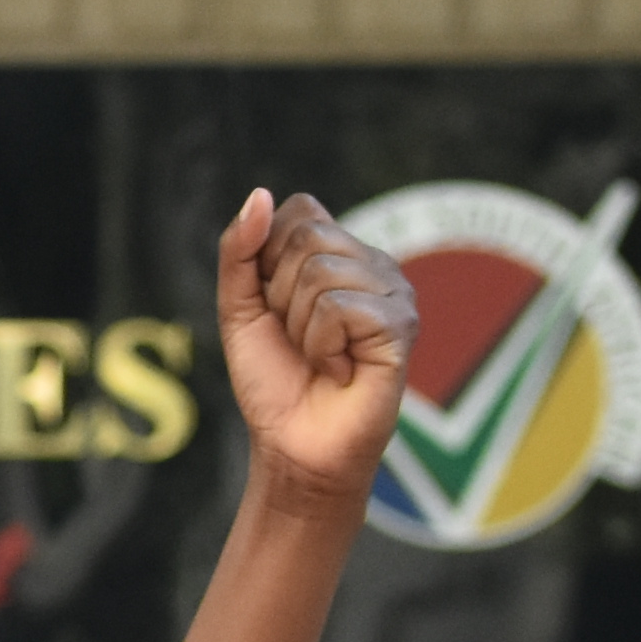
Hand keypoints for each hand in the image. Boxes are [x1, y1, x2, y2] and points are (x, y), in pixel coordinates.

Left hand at [215, 187, 417, 510]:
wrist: (293, 446)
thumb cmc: (273, 380)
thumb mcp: (240, 309)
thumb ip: (240, 251)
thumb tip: (260, 195)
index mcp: (341, 253)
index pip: (299, 211)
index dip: (266, 261)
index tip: (275, 308)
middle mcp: (375, 264)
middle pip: (307, 239)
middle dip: (279, 296)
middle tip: (298, 338)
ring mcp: (395, 292)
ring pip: (320, 274)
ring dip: (299, 326)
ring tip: (319, 356)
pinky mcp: (401, 325)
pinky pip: (338, 309)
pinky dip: (320, 345)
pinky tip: (337, 369)